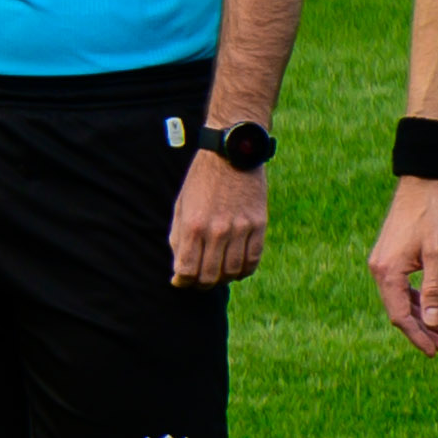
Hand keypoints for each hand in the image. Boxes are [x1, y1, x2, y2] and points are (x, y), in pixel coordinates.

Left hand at [168, 142, 268, 286]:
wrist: (231, 153)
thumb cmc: (201, 180)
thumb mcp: (181, 205)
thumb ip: (178, 237)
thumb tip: (178, 269)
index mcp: (193, 225)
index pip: (187, 270)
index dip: (182, 282)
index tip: (180, 281)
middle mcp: (217, 230)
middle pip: (209, 276)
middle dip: (200, 284)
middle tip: (198, 281)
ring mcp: (240, 228)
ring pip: (232, 272)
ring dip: (223, 279)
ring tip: (217, 274)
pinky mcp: (258, 224)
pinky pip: (253, 260)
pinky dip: (244, 271)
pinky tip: (236, 268)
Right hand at [368, 177, 437, 354]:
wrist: (422, 183)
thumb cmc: (432, 215)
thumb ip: (435, 290)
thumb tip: (433, 322)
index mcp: (387, 272)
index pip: (399, 316)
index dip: (417, 337)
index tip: (435, 353)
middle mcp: (380, 270)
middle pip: (400, 312)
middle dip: (423, 331)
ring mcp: (384, 264)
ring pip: (402, 301)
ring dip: (423, 318)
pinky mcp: (391, 258)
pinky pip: (402, 288)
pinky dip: (418, 301)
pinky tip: (434, 310)